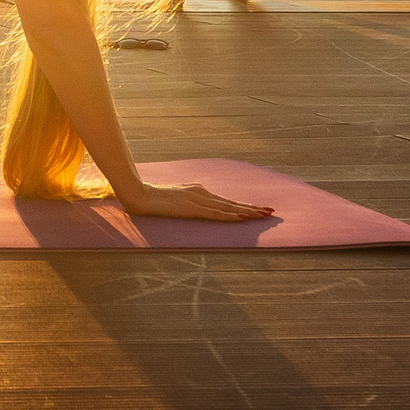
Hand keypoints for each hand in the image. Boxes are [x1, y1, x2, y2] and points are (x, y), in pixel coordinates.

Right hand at [112, 178, 274, 221]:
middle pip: (231, 203)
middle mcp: (201, 193)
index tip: (260, 209)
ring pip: (227, 207)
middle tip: (271, 211)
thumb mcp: (175, 200)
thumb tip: (197, 208)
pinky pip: (214, 213)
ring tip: (263, 215)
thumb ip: (187, 203)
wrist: (138, 194)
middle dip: (252, 208)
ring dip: (247, 211)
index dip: (244, 205)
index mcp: (198, 192)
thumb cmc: (154, 199)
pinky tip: (241, 217)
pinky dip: (229, 215)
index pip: (226, 201)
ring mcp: (197, 200)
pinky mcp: (191, 207)